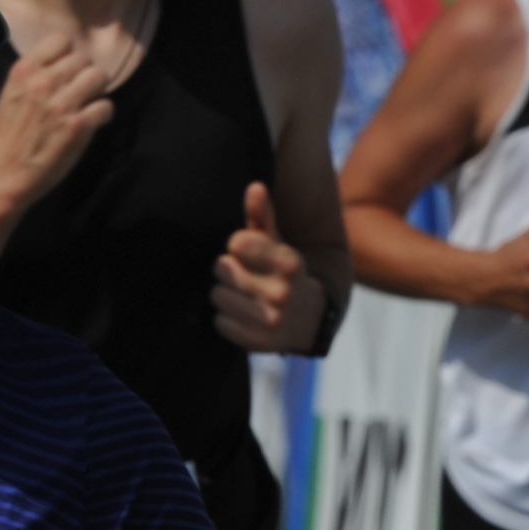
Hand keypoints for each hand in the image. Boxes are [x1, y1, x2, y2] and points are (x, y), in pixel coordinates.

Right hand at [0, 33, 116, 214]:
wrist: (2, 175)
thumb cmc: (7, 137)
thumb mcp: (11, 94)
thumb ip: (35, 76)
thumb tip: (62, 66)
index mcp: (24, 70)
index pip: (61, 39)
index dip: (68, 54)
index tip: (65, 71)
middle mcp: (44, 82)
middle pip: (84, 58)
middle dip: (84, 74)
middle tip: (78, 92)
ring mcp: (62, 103)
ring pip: (99, 76)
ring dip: (97, 90)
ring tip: (87, 104)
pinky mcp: (78, 125)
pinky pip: (106, 105)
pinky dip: (103, 114)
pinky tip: (91, 122)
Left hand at [211, 183, 319, 353]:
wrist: (310, 318)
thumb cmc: (283, 272)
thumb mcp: (277, 242)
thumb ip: (263, 215)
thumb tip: (255, 187)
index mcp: (289, 263)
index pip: (237, 243)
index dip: (238, 246)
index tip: (247, 252)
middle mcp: (283, 293)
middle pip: (222, 269)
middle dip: (228, 270)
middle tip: (244, 276)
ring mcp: (273, 320)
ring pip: (218, 297)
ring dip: (225, 295)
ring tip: (243, 296)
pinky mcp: (261, 342)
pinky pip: (220, 323)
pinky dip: (226, 319)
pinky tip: (243, 315)